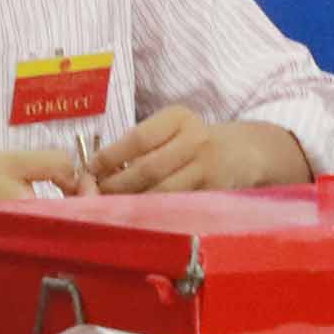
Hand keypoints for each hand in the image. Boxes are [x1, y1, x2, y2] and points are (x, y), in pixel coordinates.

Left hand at [88, 109, 304, 196]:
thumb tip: (96, 171)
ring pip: (160, 191)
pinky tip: (136, 216)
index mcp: (179, 118)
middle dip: (116, 185)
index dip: (110, 157)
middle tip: (95, 195)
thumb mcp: (172, 130)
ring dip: (131, 203)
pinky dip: (152, 213)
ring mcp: (206, 168)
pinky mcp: (213, 193)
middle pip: (147, 168)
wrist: (244, 152)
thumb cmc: (194, 142)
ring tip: (110, 208)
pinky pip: (175, 205)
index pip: (138, 138)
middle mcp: (195, 139)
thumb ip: (141, 144)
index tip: (89, 170)